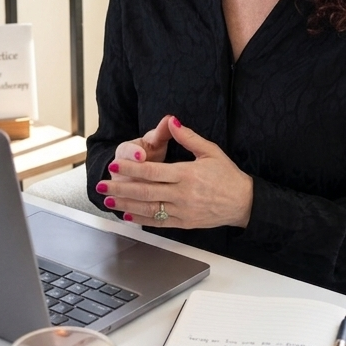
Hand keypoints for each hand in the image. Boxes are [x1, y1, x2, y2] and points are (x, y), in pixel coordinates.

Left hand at [97, 117, 253, 229]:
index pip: (153, 171)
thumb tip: (173, 122)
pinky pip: (160, 223)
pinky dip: (142, 219)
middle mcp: (183, 194)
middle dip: (121, 188)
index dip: (132, 168)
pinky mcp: (185, 223)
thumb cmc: (228, 175)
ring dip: (126, 205)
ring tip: (108, 201)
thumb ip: (189, 137)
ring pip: (149, 208)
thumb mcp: (211, 151)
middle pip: (145, 191)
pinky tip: (128, 216)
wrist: (244, 203)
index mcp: (187, 174)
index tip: (115, 165)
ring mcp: (183, 211)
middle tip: (101, 186)